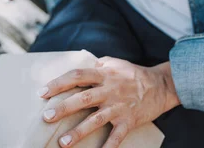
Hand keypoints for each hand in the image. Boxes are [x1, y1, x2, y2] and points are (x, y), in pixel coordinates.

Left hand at [39, 57, 179, 147]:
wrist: (160, 85)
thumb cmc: (134, 74)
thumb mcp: (116, 63)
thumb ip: (99, 65)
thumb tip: (83, 66)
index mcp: (105, 74)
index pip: (78, 76)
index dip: (59, 83)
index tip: (43, 92)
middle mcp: (110, 89)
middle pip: (83, 98)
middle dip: (64, 108)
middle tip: (46, 117)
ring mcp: (119, 106)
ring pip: (96, 119)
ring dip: (79, 132)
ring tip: (63, 143)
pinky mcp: (129, 120)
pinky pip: (116, 137)